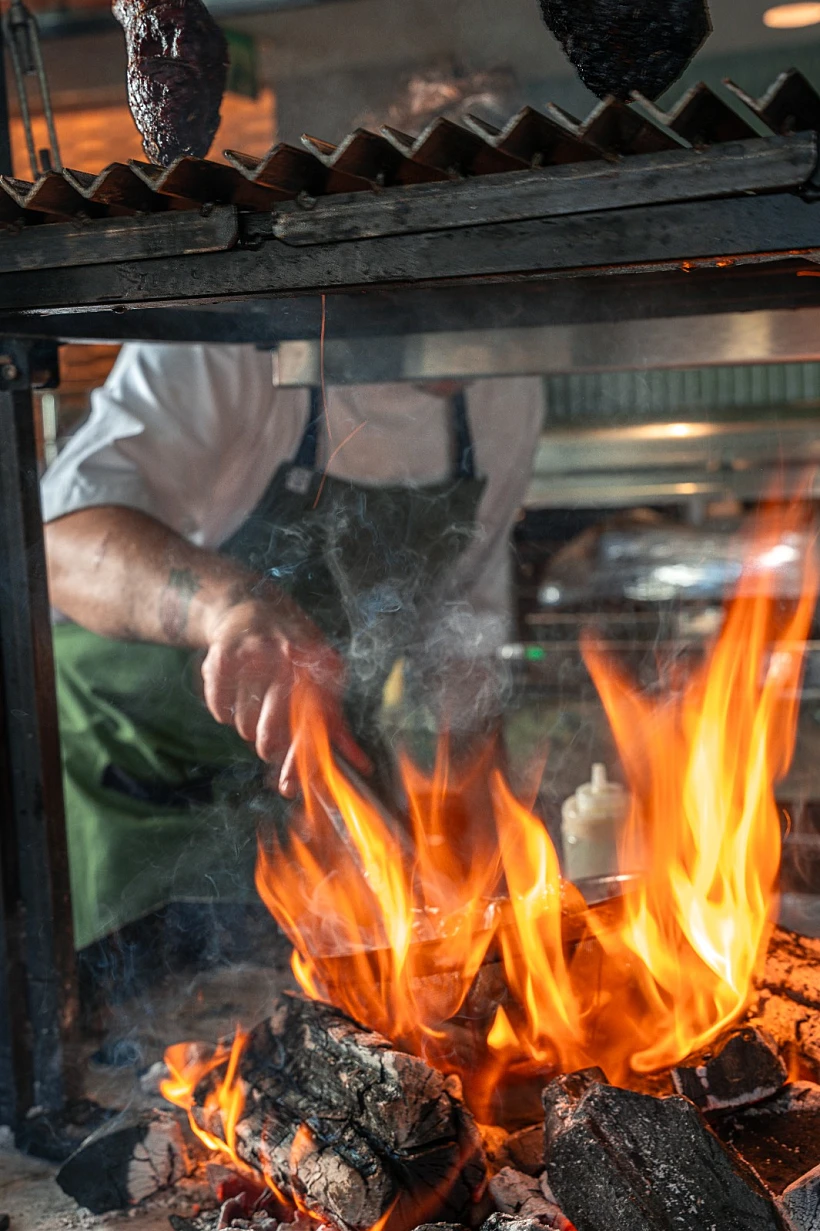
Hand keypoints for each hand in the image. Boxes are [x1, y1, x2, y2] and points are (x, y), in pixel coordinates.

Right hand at [200, 595, 369, 797]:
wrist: (249, 607)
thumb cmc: (294, 652)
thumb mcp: (322, 678)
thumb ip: (337, 723)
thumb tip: (363, 765)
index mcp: (320, 667)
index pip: (312, 727)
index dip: (299, 761)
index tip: (288, 787)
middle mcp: (290, 658)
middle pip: (271, 734)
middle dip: (267, 747)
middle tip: (267, 740)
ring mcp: (255, 654)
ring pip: (244, 725)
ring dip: (247, 725)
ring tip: (254, 700)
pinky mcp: (224, 656)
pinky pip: (220, 710)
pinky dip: (224, 710)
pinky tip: (234, 691)